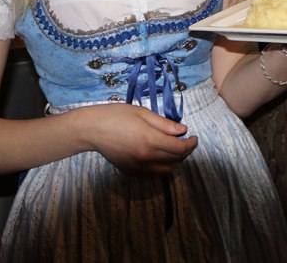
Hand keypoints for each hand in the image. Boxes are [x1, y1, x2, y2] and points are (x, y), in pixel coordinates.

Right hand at [80, 103, 197, 175]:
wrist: (92, 129)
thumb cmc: (116, 115)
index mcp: (150, 140)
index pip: (180, 148)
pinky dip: (162, 167)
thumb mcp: (142, 113)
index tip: (194, 137)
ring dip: (174, 160)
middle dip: (185, 151)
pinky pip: (154, 174)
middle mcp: (146, 157)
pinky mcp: (131, 172)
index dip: (191, 144)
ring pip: (167, 170)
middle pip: (176, 160)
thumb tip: (183, 131)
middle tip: (185, 140)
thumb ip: (164, 124)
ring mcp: (138, 167)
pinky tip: (159, 155)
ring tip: (172, 148)